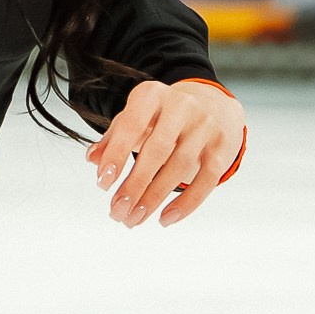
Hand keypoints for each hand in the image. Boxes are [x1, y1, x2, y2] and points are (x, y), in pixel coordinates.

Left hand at [86, 77, 245, 228]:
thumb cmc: (162, 117)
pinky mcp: (221, 148)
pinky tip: (165, 219)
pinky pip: (207, 180)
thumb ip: (112, 138)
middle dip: (135, 184)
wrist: (211, 106)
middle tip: (117, 211)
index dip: (117, 153)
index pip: (133, 123)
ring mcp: (206, 126)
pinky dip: (186, 203)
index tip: (103, 183)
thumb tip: (92, 159)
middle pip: (158, 150)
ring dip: (154, 198)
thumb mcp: (134, 118)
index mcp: (153, 95)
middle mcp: (182, 105)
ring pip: (180, 167)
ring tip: (134, 218)